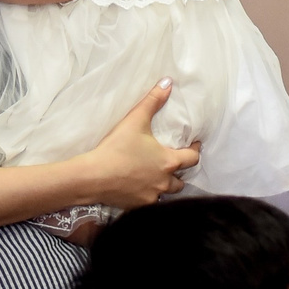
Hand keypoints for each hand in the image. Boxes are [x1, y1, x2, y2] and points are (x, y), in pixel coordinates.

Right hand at [83, 80, 198, 207]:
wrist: (93, 177)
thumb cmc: (116, 148)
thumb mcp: (135, 120)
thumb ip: (153, 101)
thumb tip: (168, 82)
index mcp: (168, 161)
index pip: (192, 158)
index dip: (195, 151)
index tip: (194, 145)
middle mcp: (164, 181)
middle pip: (181, 181)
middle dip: (180, 173)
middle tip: (174, 164)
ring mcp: (152, 196)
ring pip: (167, 194)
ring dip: (166, 186)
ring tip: (159, 179)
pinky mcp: (138, 206)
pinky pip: (150, 203)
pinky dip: (149, 196)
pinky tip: (141, 190)